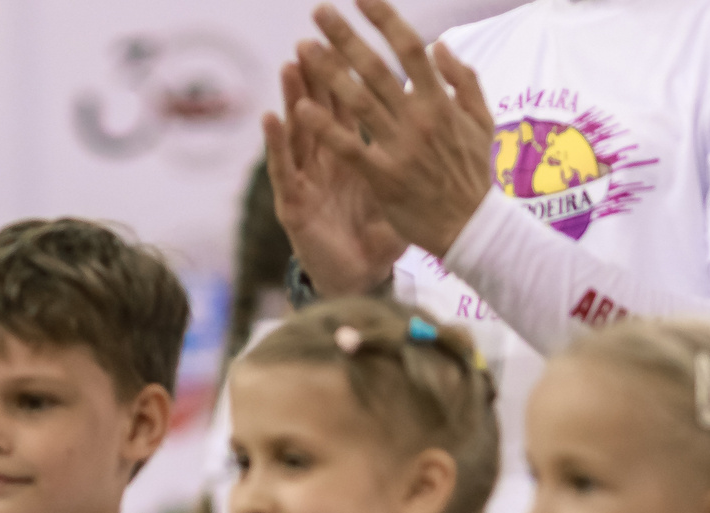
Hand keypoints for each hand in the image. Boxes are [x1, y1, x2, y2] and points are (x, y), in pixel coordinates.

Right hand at [263, 58, 409, 296]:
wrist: (360, 281)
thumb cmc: (378, 237)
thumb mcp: (401, 189)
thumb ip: (413, 153)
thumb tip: (439, 116)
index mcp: (354, 152)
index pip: (352, 102)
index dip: (352, 69)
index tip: (356, 36)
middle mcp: (326, 159)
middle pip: (321, 107)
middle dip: (318, 71)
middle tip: (316, 35)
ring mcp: (307, 178)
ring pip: (298, 130)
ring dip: (293, 97)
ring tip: (290, 65)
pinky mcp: (293, 203)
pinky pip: (283, 169)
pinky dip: (276, 143)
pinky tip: (270, 118)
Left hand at [294, 0, 498, 258]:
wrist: (472, 228)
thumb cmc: (473, 174)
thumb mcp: (482, 121)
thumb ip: (463, 80)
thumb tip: (440, 45)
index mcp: (440, 100)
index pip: (410, 47)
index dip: (385, 19)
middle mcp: (419, 118)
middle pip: (376, 67)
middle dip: (345, 36)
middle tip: (319, 11)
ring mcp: (401, 147)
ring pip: (358, 101)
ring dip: (328, 72)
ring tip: (302, 49)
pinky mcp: (384, 177)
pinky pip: (349, 147)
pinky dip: (326, 127)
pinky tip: (301, 108)